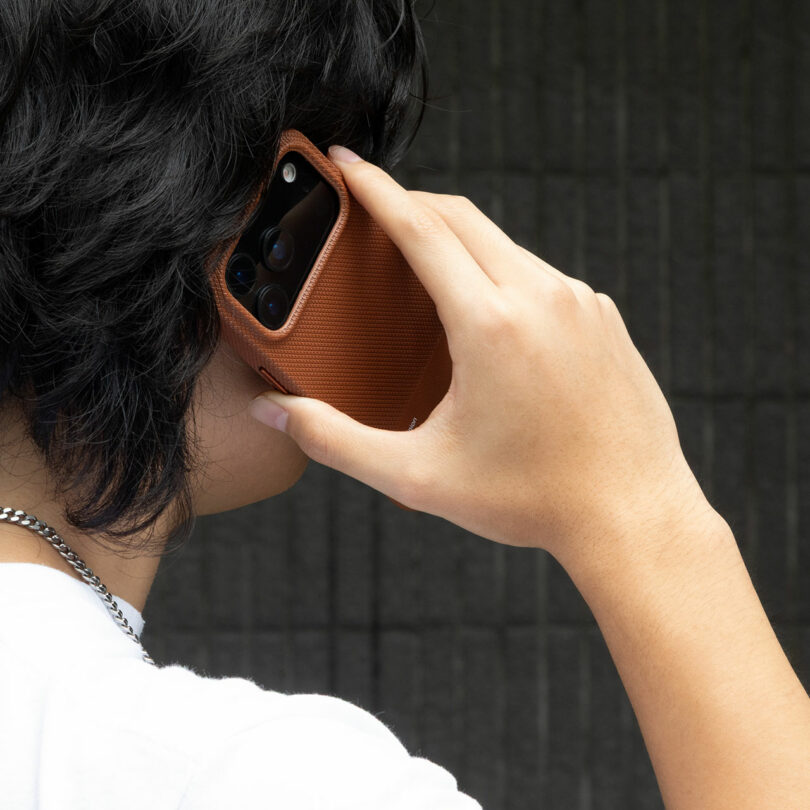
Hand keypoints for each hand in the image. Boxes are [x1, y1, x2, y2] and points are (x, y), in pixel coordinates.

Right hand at [249, 145, 713, 556]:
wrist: (633, 514)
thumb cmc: (530, 498)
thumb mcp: (419, 475)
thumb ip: (335, 440)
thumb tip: (274, 413)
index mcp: (490, 324)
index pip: (419, 227)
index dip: (374, 188)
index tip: (348, 163)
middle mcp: (541, 296)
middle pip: (462, 218)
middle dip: (412, 201)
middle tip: (375, 209)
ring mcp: (581, 302)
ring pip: (505, 244)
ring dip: (461, 241)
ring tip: (426, 267)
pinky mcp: (603, 317)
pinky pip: (542, 275)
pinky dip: (503, 273)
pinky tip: (490, 312)